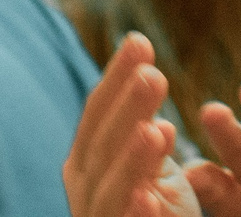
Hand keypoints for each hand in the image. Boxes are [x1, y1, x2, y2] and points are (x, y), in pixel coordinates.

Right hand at [66, 34, 197, 216]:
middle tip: (153, 73)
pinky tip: (150, 199)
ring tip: (156, 131)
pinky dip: (137, 214)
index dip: (117, 77)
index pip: (98, 110)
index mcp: (86, 161)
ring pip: (112, 186)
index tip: (140, 42)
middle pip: (103, 141)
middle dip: (126, 108)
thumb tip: (152, 98)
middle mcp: (84, 187)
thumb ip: (145, 143)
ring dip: (132, 159)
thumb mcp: (150, 175)